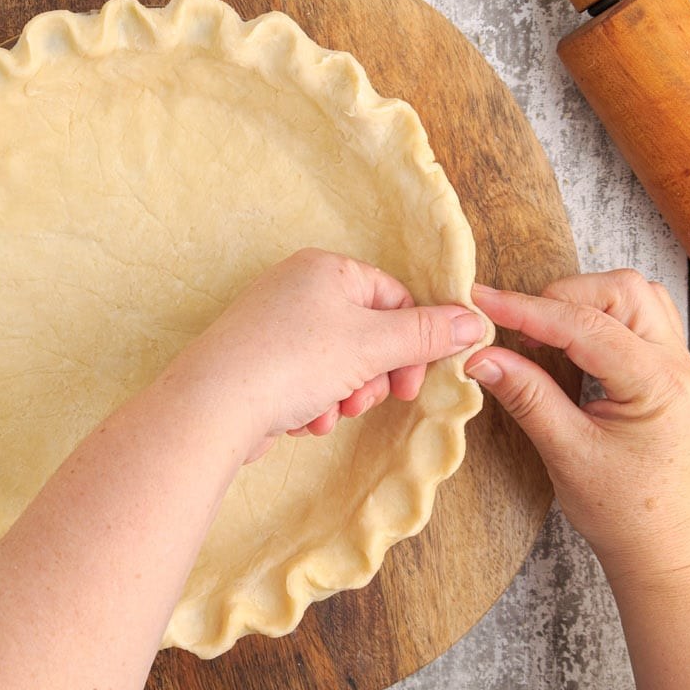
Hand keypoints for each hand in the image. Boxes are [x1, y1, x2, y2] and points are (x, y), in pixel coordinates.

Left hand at [162, 248, 487, 461]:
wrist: (213, 406)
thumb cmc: (292, 362)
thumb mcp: (372, 345)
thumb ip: (427, 333)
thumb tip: (476, 320)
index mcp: (325, 269)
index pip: (392, 297)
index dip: (412, 341)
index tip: (414, 382)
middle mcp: (295, 289)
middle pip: (365, 333)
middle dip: (373, 375)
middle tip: (368, 402)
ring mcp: (272, 326)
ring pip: (337, 364)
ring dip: (343, 396)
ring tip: (327, 412)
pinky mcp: (257, 363)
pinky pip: (304, 381)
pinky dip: (311, 404)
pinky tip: (300, 421)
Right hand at [465, 270, 689, 581]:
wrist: (663, 546)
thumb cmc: (622, 510)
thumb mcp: (566, 453)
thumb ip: (526, 396)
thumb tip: (481, 356)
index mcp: (656, 383)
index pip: (584, 325)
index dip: (527, 310)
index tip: (481, 302)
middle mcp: (675, 363)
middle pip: (619, 290)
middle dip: (560, 297)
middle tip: (515, 326)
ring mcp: (675, 363)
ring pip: (631, 296)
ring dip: (582, 301)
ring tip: (541, 331)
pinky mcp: (664, 370)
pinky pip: (636, 317)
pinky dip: (597, 315)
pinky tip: (567, 341)